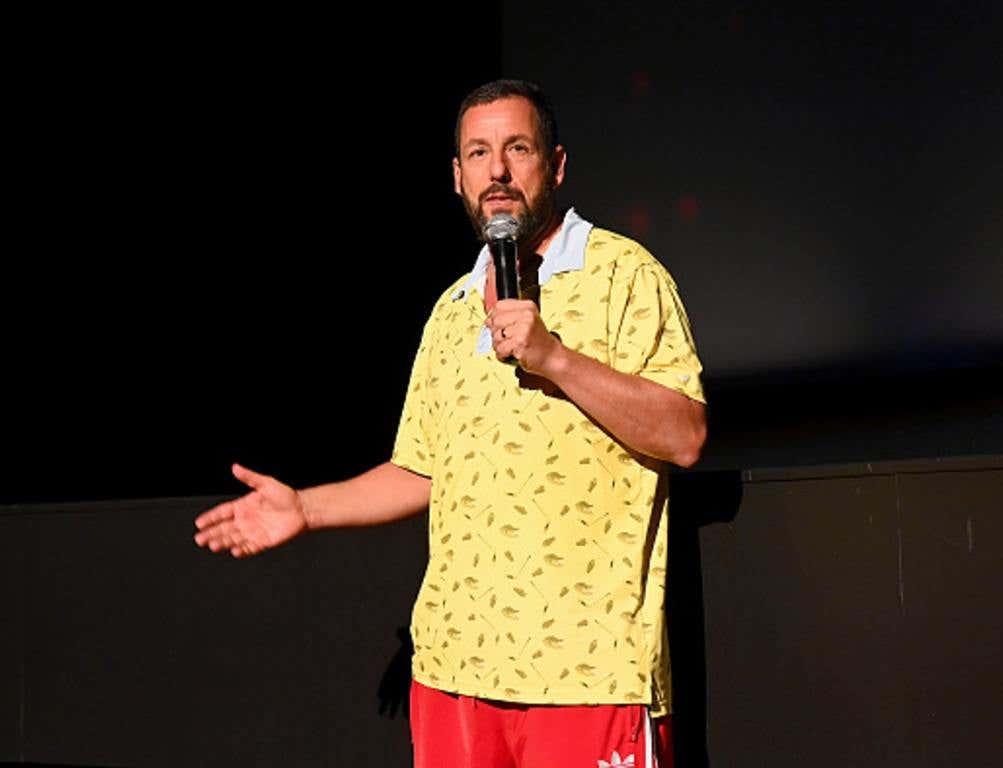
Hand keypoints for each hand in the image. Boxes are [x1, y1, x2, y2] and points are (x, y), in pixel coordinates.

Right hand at [193, 463, 307, 557]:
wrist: (302, 509)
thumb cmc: (285, 495)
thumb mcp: (266, 483)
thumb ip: (249, 477)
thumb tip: (235, 467)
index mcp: (242, 506)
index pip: (222, 513)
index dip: (210, 518)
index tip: (199, 523)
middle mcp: (245, 520)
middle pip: (224, 528)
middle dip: (211, 534)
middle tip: (199, 539)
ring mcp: (252, 532)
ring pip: (233, 539)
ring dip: (223, 542)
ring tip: (213, 545)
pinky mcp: (262, 542)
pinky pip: (249, 548)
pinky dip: (242, 550)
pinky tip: (234, 551)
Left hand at [485, 298, 563, 375]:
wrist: (552, 357)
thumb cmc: (539, 342)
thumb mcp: (527, 322)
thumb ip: (509, 316)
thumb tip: (487, 320)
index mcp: (528, 307)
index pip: (499, 306)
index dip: (494, 317)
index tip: (498, 325)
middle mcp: (526, 315)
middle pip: (495, 320)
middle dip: (496, 332)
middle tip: (506, 339)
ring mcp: (523, 329)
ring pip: (495, 335)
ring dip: (499, 345)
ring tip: (510, 347)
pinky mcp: (520, 342)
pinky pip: (500, 348)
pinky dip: (502, 355)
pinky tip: (511, 354)